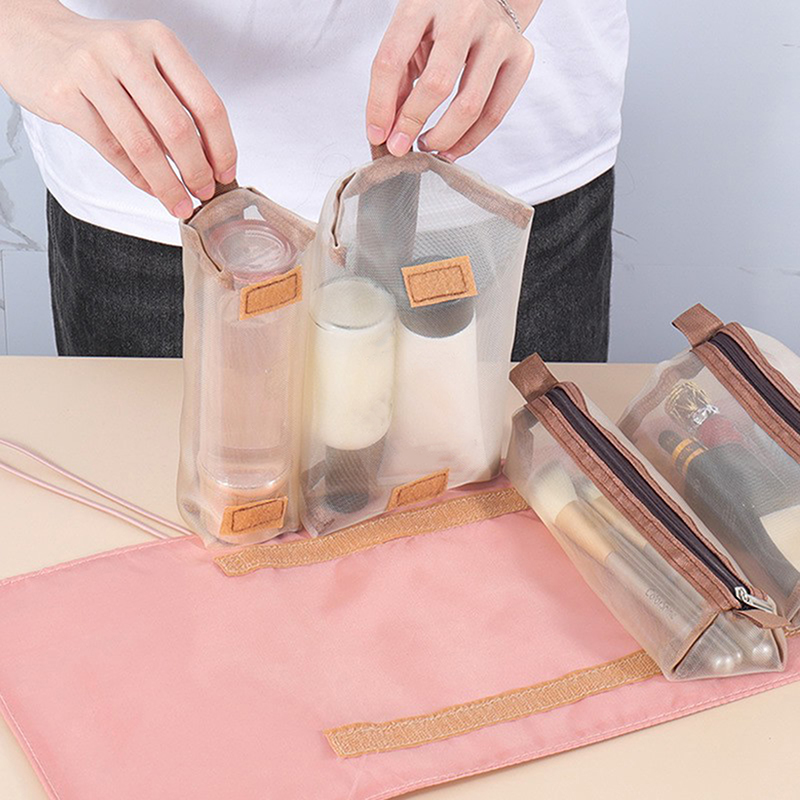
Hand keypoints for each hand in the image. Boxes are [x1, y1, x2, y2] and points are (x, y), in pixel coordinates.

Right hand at [0, 2, 236, 217]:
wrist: (30, 37)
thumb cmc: (99, 59)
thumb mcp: (145, 63)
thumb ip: (176, 102)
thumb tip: (210, 162)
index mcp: (159, 40)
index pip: (207, 104)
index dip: (222, 147)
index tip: (225, 174)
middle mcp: (127, 50)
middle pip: (177, 128)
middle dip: (196, 171)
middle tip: (204, 194)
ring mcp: (92, 71)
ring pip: (143, 145)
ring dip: (167, 183)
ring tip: (180, 204)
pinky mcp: (65, 96)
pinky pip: (111, 149)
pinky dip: (137, 177)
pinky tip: (151, 189)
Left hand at [367, 0, 539, 160]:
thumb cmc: (442, 20)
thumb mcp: (410, 36)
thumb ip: (395, 80)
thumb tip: (385, 133)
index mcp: (424, 3)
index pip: (392, 60)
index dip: (380, 105)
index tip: (377, 135)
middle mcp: (465, 15)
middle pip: (436, 84)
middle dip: (413, 123)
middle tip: (401, 146)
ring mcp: (498, 35)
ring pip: (470, 105)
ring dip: (443, 138)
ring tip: (427, 146)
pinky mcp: (522, 55)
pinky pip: (495, 113)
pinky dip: (470, 140)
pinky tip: (452, 148)